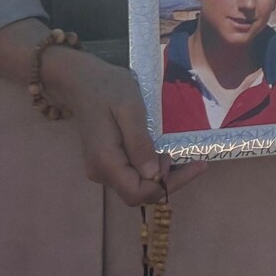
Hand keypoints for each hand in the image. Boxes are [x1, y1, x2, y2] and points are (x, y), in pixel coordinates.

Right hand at [45, 49, 206, 206]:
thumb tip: (153, 174)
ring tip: (181, 158)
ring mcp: (101, 169)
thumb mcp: (129, 109)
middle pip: (138, 194)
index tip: (187, 164)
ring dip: (161, 177)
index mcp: (105, 161)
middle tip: (193, 163)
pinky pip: (131, 176)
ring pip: (136, 187)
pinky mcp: (106, 163)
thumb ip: (140, 143)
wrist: (82, 81)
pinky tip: (164, 156)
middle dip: (167, 183)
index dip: (165, 184)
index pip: (137, 193)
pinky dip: (151, 170)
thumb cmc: (108, 89)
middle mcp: (101, 172)